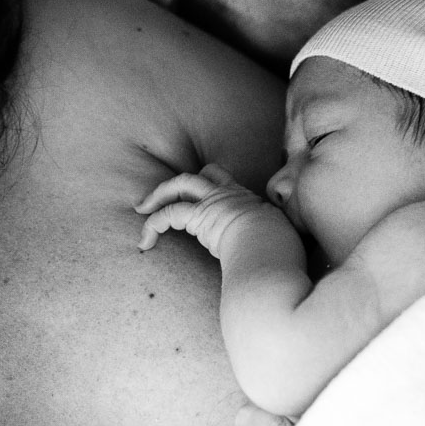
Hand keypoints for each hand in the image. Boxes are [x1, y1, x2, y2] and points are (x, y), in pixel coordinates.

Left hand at [136, 163, 290, 259]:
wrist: (275, 248)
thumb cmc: (282, 250)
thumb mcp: (282, 237)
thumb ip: (273, 233)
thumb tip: (275, 251)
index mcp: (248, 200)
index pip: (225, 181)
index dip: (208, 184)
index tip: (197, 202)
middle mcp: (230, 195)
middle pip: (201, 175)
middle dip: (177, 185)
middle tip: (157, 199)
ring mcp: (215, 202)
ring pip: (180, 184)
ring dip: (158, 195)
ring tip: (142, 209)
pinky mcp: (201, 216)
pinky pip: (168, 213)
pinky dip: (152, 224)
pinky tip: (144, 242)